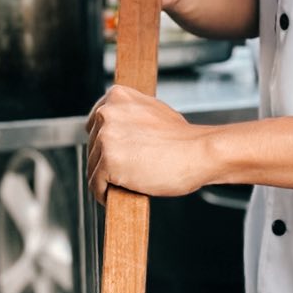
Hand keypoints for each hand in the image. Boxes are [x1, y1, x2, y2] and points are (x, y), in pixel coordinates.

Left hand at [86, 86, 216, 200]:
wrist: (200, 153)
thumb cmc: (183, 139)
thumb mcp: (151, 112)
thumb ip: (128, 117)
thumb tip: (116, 130)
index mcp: (117, 97)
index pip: (94, 124)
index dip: (104, 143)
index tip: (111, 153)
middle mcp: (107, 113)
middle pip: (92, 146)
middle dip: (106, 160)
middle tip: (126, 170)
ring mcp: (106, 137)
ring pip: (93, 166)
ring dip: (106, 178)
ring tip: (126, 183)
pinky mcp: (109, 162)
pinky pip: (96, 184)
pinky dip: (103, 193)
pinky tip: (114, 195)